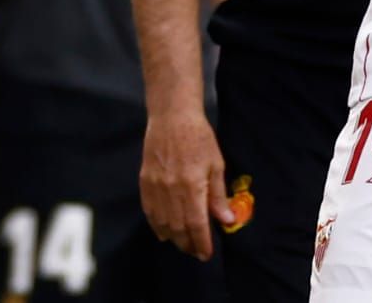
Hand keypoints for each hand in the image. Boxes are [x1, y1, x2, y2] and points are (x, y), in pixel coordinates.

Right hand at [138, 109, 233, 259]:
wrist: (172, 118)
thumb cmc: (199, 138)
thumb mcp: (216, 164)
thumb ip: (218, 195)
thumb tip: (227, 220)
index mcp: (192, 186)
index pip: (196, 224)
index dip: (201, 243)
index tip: (206, 254)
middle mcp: (171, 190)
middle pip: (178, 228)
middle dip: (188, 244)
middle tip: (197, 251)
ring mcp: (155, 187)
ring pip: (162, 223)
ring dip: (173, 238)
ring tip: (184, 244)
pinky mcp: (145, 182)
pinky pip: (149, 212)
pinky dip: (157, 226)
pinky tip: (165, 232)